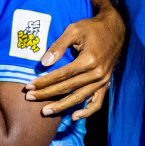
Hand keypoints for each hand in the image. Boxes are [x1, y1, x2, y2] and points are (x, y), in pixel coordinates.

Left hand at [23, 5, 124, 119]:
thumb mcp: (74, 30)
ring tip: (45, 111)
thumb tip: (44, 63)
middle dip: (47, 94)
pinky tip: (73, 116)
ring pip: (80, 97)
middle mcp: (97, 73)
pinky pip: (97, 102)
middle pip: (68, 88)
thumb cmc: (91, 28)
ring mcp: (102, 81)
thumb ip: (58, 46)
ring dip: (62, 106)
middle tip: (29, 98)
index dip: (44, 82)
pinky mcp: (105, 84)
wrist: (115, 30)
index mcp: (89, 60)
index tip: (29, 86)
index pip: (62, 75)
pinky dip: (86, 112)